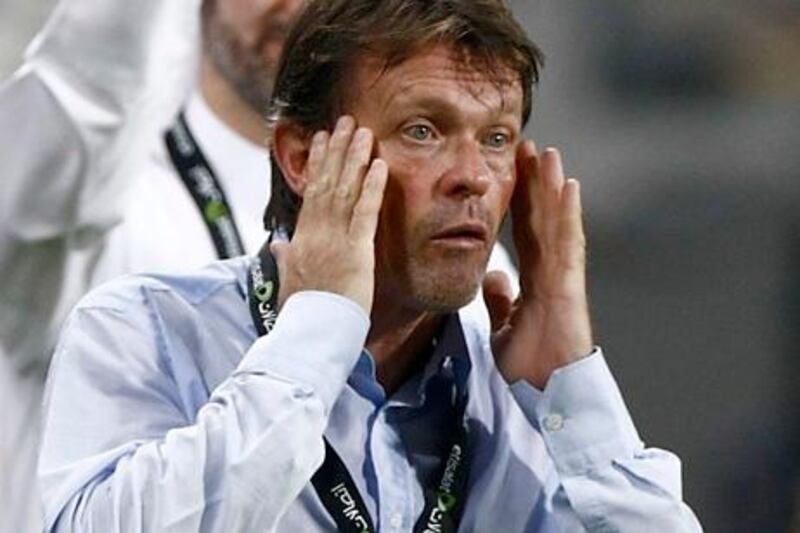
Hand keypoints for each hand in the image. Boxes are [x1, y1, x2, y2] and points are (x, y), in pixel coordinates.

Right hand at [271, 116, 387, 313]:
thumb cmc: (303, 312)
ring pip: (344, 189)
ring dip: (354, 158)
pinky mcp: (356, 251)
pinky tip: (379, 164)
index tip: (322, 140)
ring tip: (362, 131)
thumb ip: (286, 259)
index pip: (311, 192)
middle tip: (345, 121)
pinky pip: (364, 212)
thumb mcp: (289, 281)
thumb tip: (279, 245)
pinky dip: (372, 186)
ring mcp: (335, 239)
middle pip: (326, 182)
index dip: (318, 163)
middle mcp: (315, 232)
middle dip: (336, 149)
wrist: (311, 332)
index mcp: (301, 238)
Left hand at [483, 141, 592, 388]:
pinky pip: (569, 243)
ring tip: (548, 152)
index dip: (518, 202)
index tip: (510, 172)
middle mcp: (550, 271)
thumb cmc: (532, 366)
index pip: (524, 232)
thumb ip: (501, 300)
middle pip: (541, 219)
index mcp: (534, 280)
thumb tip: (495, 277)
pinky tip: (568, 186)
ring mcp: (563, 276)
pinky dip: (568, 215)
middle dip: (533, 183)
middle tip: (527, 148)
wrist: (548, 393)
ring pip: (556, 223)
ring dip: (552, 187)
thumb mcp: (503, 327)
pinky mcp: (570, 285)